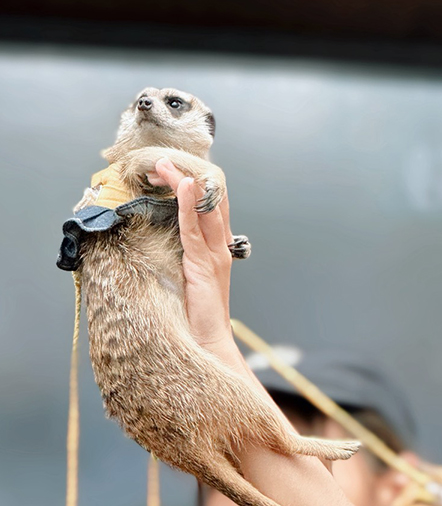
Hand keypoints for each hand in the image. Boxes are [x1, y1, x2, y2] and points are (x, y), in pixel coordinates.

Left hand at [152, 158, 239, 363]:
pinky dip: (189, 205)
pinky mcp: (205, 264)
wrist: (208, 343)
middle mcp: (220, 247)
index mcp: (217, 250)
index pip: (211, 207)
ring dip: (184, 183)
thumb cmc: (195, 317)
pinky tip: (182, 186)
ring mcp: (215, 255)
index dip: (194, 185)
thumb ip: (180, 258)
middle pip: (211, 201)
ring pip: (205, 209)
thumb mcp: (187, 280)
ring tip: (165, 166)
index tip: (170, 171)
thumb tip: (157, 242)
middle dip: (187, 177)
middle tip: (162, 162)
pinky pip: (196, 229)